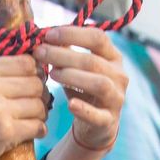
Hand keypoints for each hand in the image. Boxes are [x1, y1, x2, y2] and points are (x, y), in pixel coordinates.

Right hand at [0, 56, 48, 159]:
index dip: (36, 72)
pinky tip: (33, 131)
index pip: (25, 62)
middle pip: (35, 83)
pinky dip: (40, 129)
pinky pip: (37, 126)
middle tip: (36, 103)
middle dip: (40, 94)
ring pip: (39, 105)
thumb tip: (33, 65)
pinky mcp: (4, 132)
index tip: (34, 82)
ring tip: (33, 118)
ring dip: (41, 113)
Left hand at [34, 25, 127, 152]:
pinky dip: (84, 109)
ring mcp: (116, 98)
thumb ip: (65, 51)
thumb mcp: (75, 67)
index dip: (73, 34)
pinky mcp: (109, 121)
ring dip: (72, 76)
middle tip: (40, 53)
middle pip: (93, 61)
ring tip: (51, 74)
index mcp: (113, 57)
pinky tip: (70, 104)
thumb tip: (44, 34)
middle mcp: (119, 75)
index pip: (98, 38)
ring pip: (99, 84)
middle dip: (63, 55)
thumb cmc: (82, 89)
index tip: (48, 35)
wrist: (95, 125)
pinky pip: (98, 115)